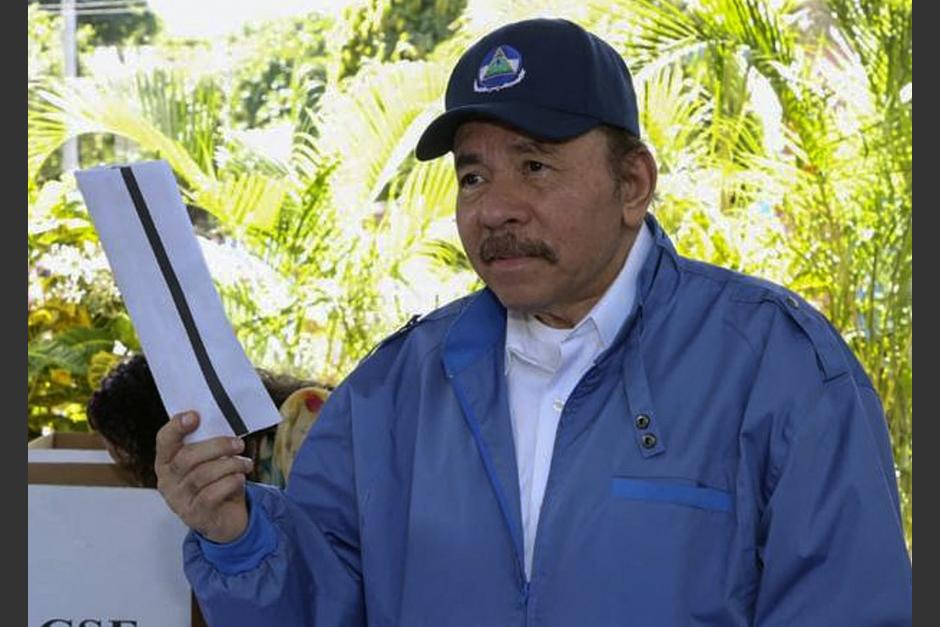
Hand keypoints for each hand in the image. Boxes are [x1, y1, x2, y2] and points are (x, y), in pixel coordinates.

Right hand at [155, 411, 251, 542]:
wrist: (224, 517)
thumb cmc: (216, 481)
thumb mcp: (209, 460)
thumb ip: (209, 442)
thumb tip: (223, 420)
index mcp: (166, 461)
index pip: (164, 440)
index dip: (177, 426)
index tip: (195, 415)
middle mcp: (167, 480)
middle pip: (187, 458)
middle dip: (217, 446)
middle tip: (239, 444)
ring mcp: (178, 500)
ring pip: (202, 475)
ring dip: (230, 465)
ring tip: (245, 463)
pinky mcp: (194, 515)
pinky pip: (211, 495)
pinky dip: (229, 483)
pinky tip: (240, 478)